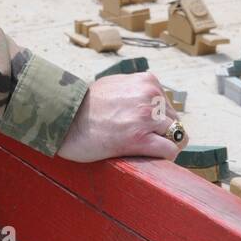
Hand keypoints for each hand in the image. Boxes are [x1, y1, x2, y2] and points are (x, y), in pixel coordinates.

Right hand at [57, 72, 181, 162]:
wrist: (65, 118)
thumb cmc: (86, 104)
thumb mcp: (116, 85)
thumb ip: (137, 91)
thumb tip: (152, 104)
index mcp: (147, 81)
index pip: (168, 105)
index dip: (160, 121)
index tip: (147, 130)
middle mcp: (150, 96)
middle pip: (174, 121)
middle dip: (163, 133)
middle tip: (144, 142)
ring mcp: (146, 117)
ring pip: (176, 136)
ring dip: (164, 145)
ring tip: (145, 151)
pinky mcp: (139, 139)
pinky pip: (169, 150)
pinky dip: (165, 156)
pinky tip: (151, 158)